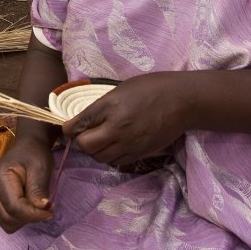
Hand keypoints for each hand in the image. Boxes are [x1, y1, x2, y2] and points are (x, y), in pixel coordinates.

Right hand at [0, 135, 54, 232]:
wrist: (28, 146)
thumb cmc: (35, 153)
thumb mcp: (41, 166)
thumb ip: (39, 188)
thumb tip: (42, 208)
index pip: (14, 207)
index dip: (33, 214)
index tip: (51, 211)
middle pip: (7, 219)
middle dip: (28, 218)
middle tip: (46, 208)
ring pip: (6, 222)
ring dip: (24, 220)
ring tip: (37, 206)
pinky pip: (7, 219)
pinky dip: (20, 218)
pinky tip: (30, 207)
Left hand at [61, 73, 189, 165]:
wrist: (182, 101)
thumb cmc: (151, 87)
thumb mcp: (120, 89)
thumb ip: (101, 106)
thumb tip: (84, 119)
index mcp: (109, 107)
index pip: (76, 126)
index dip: (68, 128)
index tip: (69, 127)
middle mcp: (117, 129)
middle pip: (86, 146)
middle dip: (81, 141)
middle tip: (85, 133)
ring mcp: (129, 144)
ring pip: (100, 158)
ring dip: (95, 150)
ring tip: (101, 139)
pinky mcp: (140, 154)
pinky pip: (117, 162)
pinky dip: (110, 156)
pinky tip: (115, 145)